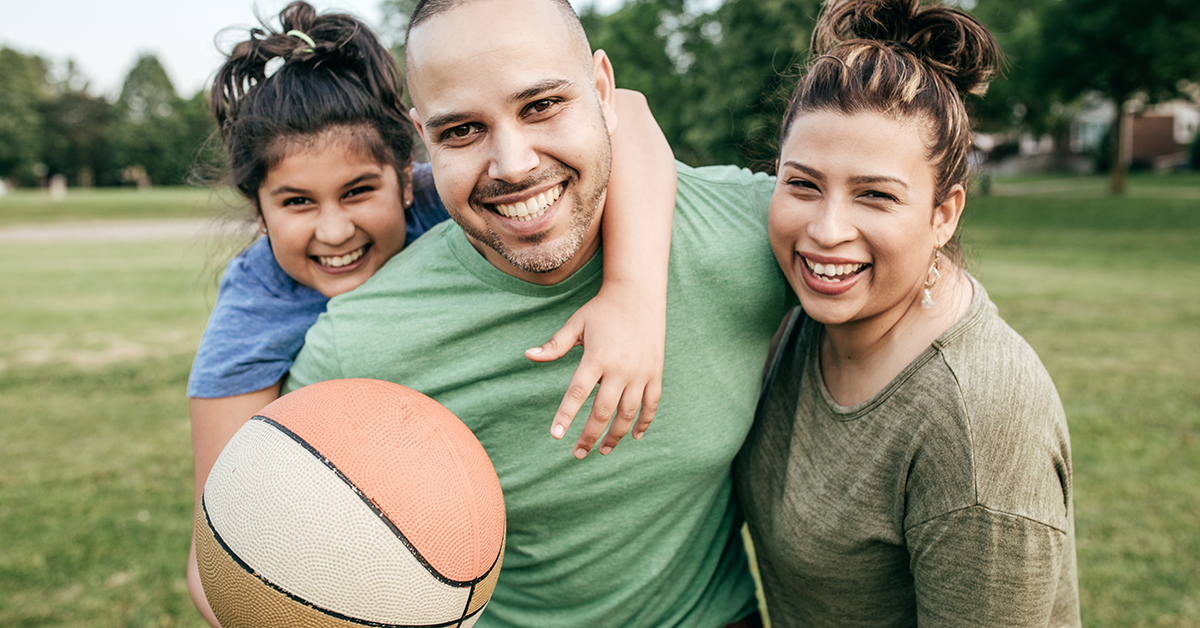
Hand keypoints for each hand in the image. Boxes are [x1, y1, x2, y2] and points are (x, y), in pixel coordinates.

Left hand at [526, 286, 664, 458]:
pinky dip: (644, 423)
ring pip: (628, 414)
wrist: (639, 294)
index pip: (577, 394)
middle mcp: (620, 368)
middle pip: (603, 412)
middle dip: (589, 436)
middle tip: (578, 454)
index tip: (557, 436)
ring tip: (604, 451)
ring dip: (615, 436)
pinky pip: (651, 404)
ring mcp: (641, 372)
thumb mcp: (576, 324)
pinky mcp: (655, 373)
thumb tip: (527, 355)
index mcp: (596, 358)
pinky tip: (634, 436)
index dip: (566, 416)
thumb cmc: (603, 310)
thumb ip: (555, 345)